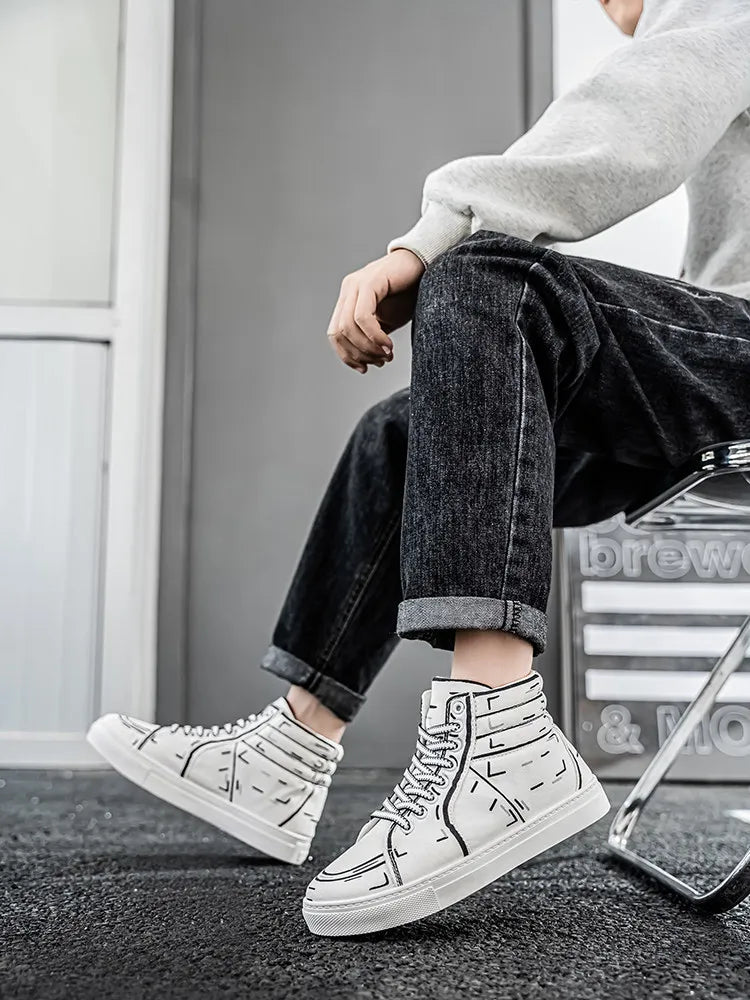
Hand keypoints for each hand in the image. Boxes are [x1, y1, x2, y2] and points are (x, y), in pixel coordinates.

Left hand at [327, 248, 424, 372]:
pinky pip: (362, 316)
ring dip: (368, 348)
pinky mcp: (369, 282)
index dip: (347, 356)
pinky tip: (388, 344)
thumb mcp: (387, 321)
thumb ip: (371, 336)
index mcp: (348, 300)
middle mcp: (348, 290)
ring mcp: (356, 284)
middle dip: (359, 354)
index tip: (365, 368)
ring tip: (387, 355)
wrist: (427, 266)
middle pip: (339, 333)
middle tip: (381, 361)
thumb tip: (364, 360)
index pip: (335, 335)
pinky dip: (374, 336)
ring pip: (348, 327)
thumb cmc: (410, 293)